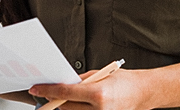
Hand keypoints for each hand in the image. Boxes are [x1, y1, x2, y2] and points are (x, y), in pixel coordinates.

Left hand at [29, 68, 144, 109]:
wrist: (142, 93)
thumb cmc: (125, 81)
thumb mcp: (101, 74)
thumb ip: (81, 81)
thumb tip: (63, 84)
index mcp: (98, 93)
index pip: (65, 93)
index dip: (48, 91)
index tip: (37, 89)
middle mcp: (99, 109)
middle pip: (64, 107)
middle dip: (55, 100)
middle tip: (50, 94)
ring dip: (67, 106)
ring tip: (74, 98)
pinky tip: (81, 104)